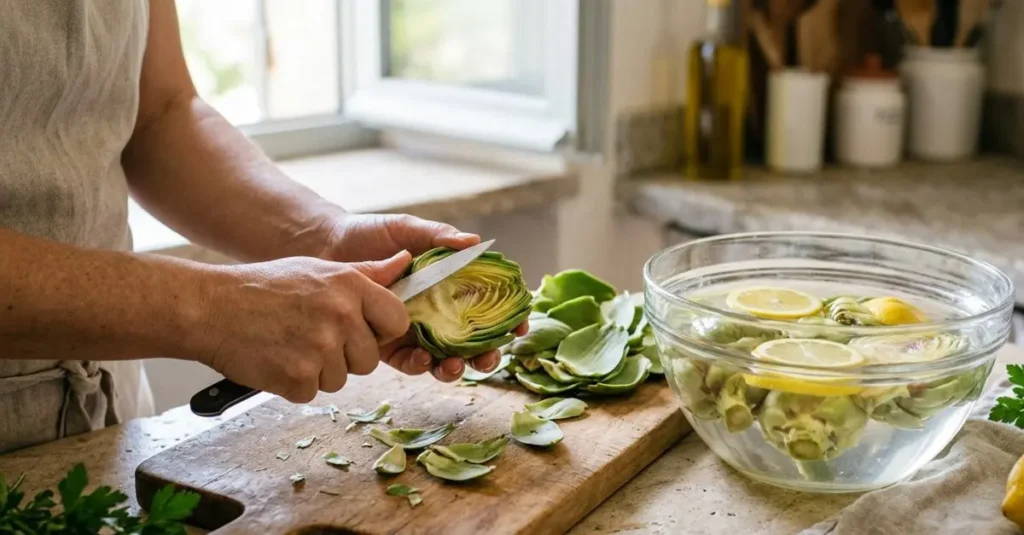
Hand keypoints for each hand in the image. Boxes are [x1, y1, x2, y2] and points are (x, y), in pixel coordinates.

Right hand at [193, 252, 411, 402]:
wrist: (210, 307)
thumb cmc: (264, 286)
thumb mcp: (318, 269)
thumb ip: (366, 273)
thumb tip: (406, 262)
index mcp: (351, 286)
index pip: (397, 321)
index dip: (382, 331)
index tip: (363, 330)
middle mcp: (341, 316)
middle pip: (369, 359)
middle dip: (347, 356)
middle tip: (312, 338)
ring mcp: (320, 349)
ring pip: (341, 379)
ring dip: (319, 371)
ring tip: (289, 344)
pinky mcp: (298, 378)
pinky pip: (312, 392)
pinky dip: (294, 384)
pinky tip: (276, 359)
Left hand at [319, 213, 528, 381]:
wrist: (324, 247)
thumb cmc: (368, 233)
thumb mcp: (406, 228)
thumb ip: (438, 236)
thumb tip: (475, 241)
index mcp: (448, 283)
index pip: (486, 304)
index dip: (507, 318)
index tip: (520, 326)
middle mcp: (435, 310)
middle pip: (471, 339)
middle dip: (485, 354)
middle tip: (488, 358)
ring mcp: (413, 328)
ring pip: (443, 357)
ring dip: (455, 367)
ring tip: (454, 365)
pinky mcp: (387, 342)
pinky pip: (409, 362)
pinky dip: (419, 365)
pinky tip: (421, 359)